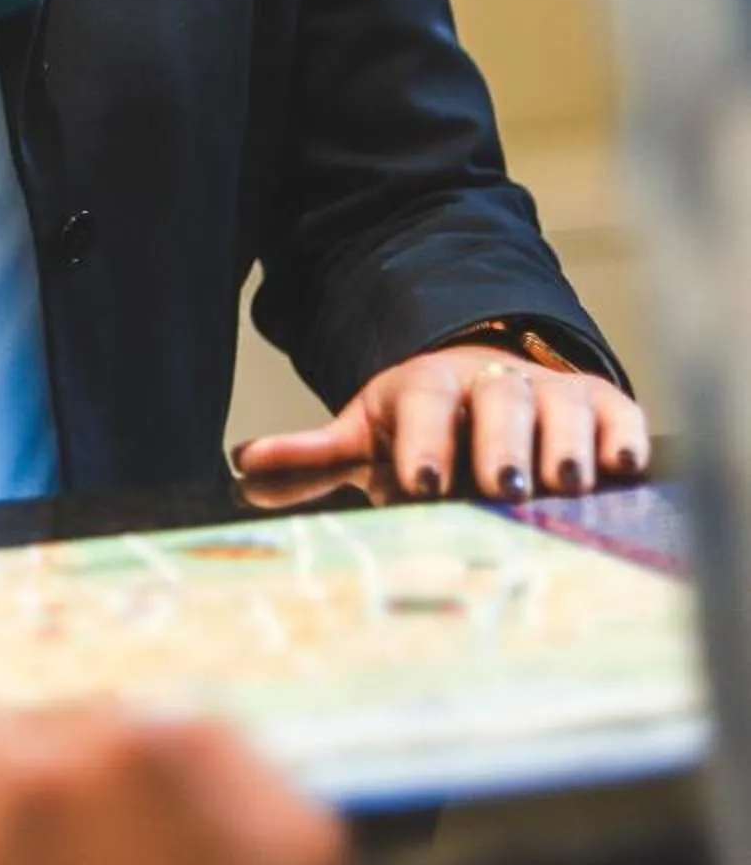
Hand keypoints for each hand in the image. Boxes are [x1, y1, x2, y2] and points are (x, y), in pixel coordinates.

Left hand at [234, 348, 649, 503]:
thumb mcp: (366, 434)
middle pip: (497, 405)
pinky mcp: (600, 405)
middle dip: (500, 445)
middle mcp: (490, 385)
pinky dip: (622, 438)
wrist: (486, 378)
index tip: (419, 482)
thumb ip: (313, 457)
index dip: (423, 443)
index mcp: (425, 390)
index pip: (423, 409)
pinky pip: (617, 415)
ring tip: (565, 482)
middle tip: (504, 486)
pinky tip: (624, 465)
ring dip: (563, 443)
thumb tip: (241, 468)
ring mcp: (549, 393)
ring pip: (560, 409)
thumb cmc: (422, 426)